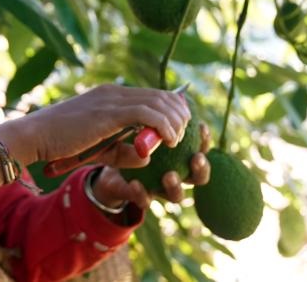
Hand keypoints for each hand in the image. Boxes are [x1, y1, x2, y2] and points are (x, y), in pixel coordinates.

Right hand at [0, 84, 190, 166]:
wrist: (36, 136)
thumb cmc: (63, 144)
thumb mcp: (100, 149)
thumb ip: (124, 151)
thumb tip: (148, 156)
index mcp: (112, 95)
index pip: (153, 93)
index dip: (174, 107)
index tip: (182, 125)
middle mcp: (115, 92)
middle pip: (161, 95)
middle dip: (179, 114)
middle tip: (184, 134)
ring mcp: (112, 100)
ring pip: (158, 102)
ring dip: (174, 121)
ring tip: (177, 140)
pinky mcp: (109, 112)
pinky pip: (147, 114)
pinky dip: (163, 126)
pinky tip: (168, 141)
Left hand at [90, 122, 211, 210]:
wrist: (102, 156)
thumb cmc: (127, 134)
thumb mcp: (139, 121)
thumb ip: (156, 116)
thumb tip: (173, 106)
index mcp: (177, 155)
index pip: (199, 149)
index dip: (204, 140)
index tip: (201, 127)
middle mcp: (173, 173)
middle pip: (198, 177)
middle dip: (201, 169)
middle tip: (195, 158)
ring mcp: (157, 188)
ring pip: (177, 195)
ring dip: (176, 186)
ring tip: (169, 176)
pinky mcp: (136, 196)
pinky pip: (144, 200)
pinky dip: (142, 194)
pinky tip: (135, 184)